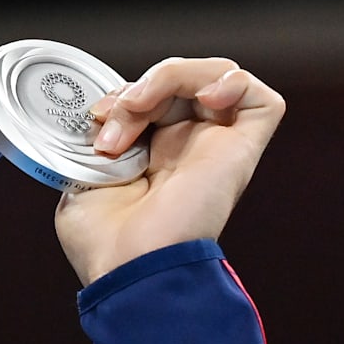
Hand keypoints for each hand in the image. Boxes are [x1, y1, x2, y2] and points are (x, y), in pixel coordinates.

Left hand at [53, 57, 284, 284]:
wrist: (129, 265)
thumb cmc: (104, 242)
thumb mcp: (83, 177)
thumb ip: (98, 141)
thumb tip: (100, 114)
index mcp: (152, 156)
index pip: (149, 97)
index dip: (122, 94)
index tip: (93, 118)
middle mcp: (187, 148)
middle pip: (174, 83)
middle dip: (134, 92)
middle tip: (109, 126)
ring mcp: (216, 146)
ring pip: (212, 77)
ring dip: (167, 79)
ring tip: (138, 108)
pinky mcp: (243, 149)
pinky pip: (260, 99)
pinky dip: (230, 81)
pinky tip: (204, 98)